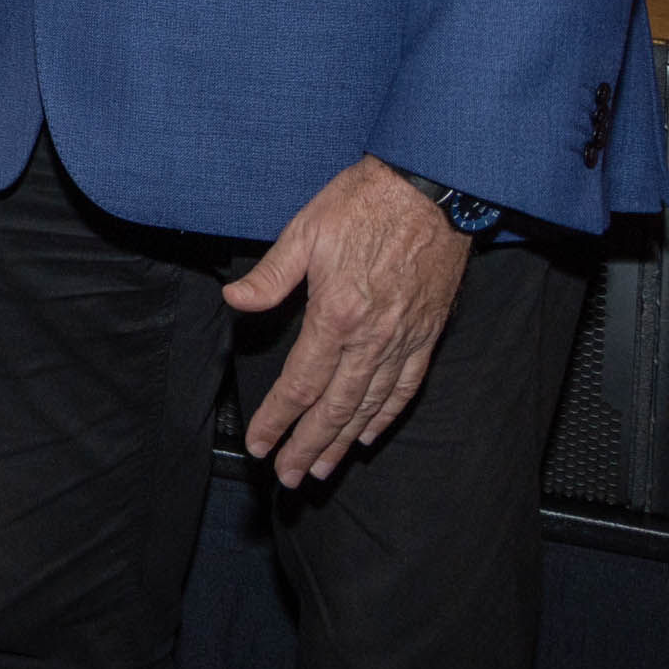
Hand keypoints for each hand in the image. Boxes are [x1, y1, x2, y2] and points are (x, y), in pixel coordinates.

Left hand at [225, 154, 473, 485]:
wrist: (432, 191)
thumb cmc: (364, 204)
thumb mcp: (305, 230)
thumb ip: (271, 275)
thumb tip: (235, 302)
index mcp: (336, 316)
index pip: (300, 384)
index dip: (277, 419)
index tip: (261, 445)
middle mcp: (371, 339)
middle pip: (334, 408)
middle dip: (307, 446)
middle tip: (288, 478)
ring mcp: (403, 340)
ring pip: (369, 406)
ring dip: (342, 442)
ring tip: (322, 468)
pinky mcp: (426, 334)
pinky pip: (406, 386)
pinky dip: (387, 415)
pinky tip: (370, 433)